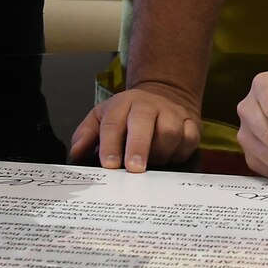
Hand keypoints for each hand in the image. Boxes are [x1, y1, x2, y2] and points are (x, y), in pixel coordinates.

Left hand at [68, 84, 200, 171]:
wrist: (160, 98)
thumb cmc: (126, 116)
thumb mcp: (101, 118)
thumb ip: (86, 135)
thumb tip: (76, 153)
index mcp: (123, 103)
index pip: (114, 122)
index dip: (110, 144)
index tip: (109, 164)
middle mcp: (148, 104)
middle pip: (144, 122)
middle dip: (138, 146)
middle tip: (134, 169)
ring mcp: (172, 112)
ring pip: (170, 132)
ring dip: (160, 153)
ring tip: (151, 163)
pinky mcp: (191, 122)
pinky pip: (190, 139)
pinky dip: (180, 152)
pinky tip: (170, 157)